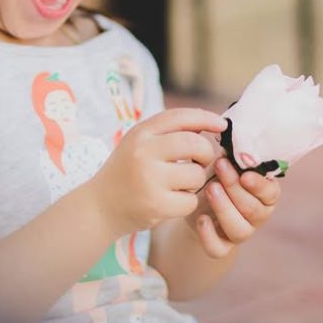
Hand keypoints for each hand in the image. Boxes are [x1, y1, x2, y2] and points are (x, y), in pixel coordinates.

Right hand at [88, 108, 227, 238]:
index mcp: (140, 133)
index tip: (221, 124)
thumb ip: (167, 132)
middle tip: (200, 161)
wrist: (100, 205)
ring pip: (196, 174)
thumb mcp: (139, 143)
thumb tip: (208, 125)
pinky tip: (170, 201)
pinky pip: (191, 200)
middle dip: (206, 153)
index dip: (205, 118)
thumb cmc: (127, 171)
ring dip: (195, 181)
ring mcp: (149, 178)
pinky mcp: (156, 204)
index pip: (179, 117)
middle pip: (195, 144)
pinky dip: (186, 202)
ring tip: (177, 184)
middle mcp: (143, 152)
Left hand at [194, 157, 280, 257]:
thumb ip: (229, 153)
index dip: (259, 185)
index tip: (244, 174)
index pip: (270, 193)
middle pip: (254, 210)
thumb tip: (230, 135)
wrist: (194, 199)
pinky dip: (209, 236)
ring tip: (209, 188)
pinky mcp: (221, 245)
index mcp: (263, 193)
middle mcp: (256, 214)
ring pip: (240, 230)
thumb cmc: (214, 174)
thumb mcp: (221, 161)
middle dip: (235, 188)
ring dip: (225, 208)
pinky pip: (219, 249)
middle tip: (219, 167)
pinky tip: (201, 219)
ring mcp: (240, 231)